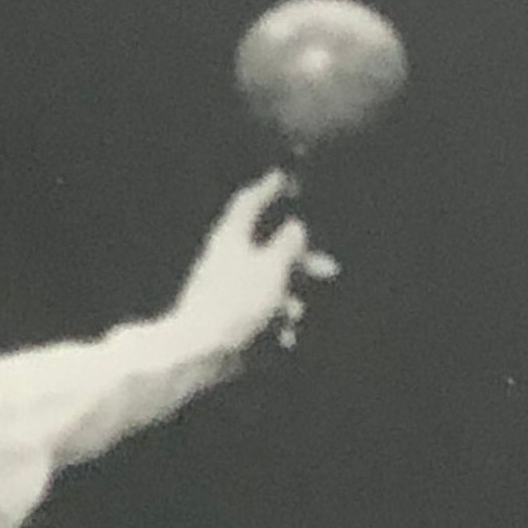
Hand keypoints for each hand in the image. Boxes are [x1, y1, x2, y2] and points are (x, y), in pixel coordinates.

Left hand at [173, 170, 339, 358]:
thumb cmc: (235, 303)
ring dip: (289, 296)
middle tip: (329, 269)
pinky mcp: (226, 314)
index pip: (249, 203)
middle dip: (300, 259)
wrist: (199, 350)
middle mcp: (225, 258)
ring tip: (295, 314)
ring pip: (266, 282)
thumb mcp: (271, 269)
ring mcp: (224, 287)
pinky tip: (283, 337)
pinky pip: (258, 309)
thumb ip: (286, 245)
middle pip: (266, 247)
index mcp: (231, 238)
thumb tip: (294, 226)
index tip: (282, 177)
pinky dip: (274, 319)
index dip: (268, 188)